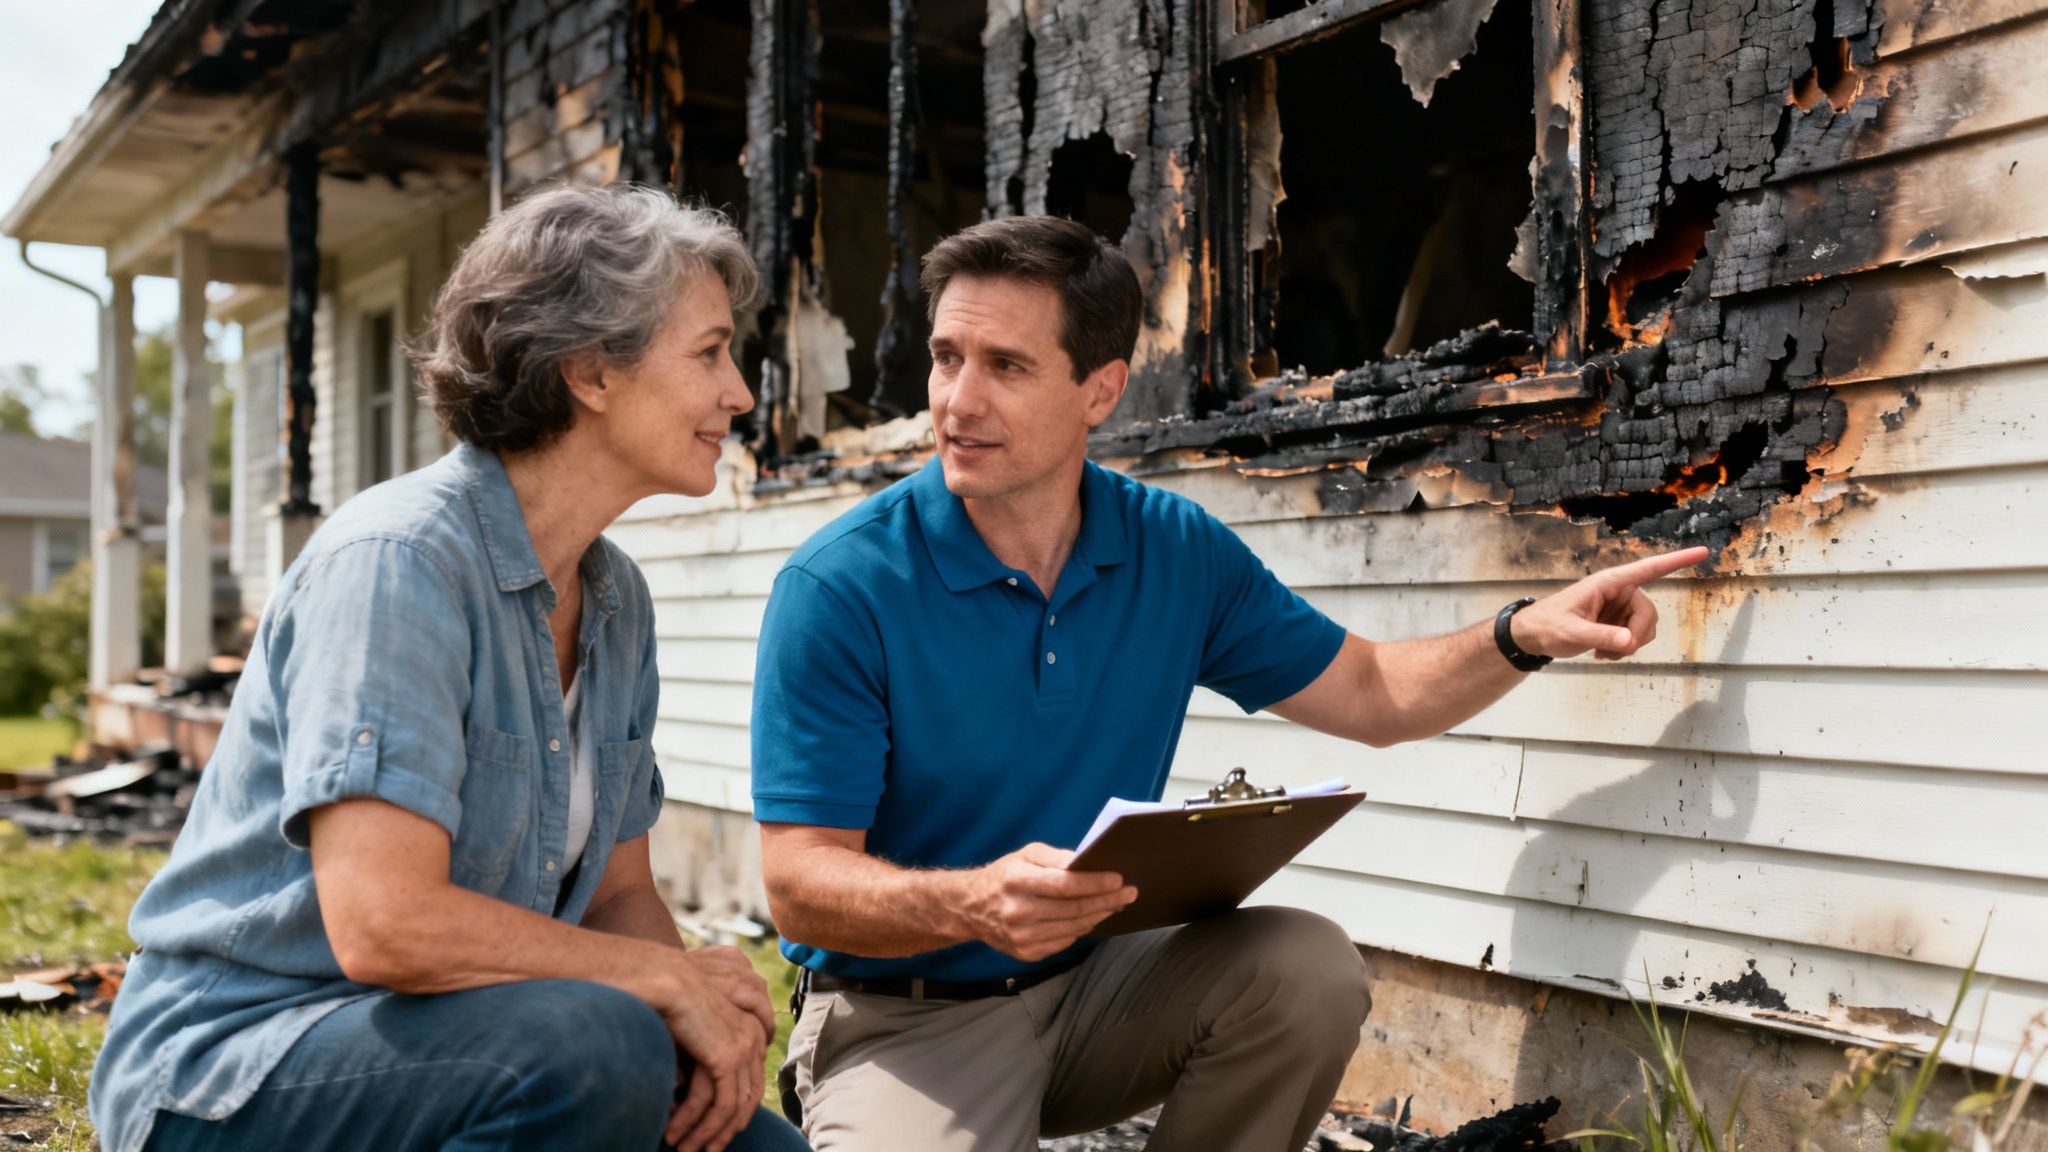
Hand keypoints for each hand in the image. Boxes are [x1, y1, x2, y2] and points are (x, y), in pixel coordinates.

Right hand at [655, 949, 771, 1151]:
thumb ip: (696, 1055)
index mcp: (748, 1025)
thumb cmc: (671, 997)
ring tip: (688, 1150)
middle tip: (705, 1149)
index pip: (751, 1078)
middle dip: (725, 1128)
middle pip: (749, 1096)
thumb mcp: (691, 1028)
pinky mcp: (728, 1058)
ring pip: (735, 1107)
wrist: (665, 980)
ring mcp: (745, 1048)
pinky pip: (722, 1105)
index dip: (734, 1109)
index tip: (714, 1130)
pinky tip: (678, 1136)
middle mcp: (753, 1037)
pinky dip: (702, 1126)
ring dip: (710, 1134)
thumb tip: (684, 1088)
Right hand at [963, 842, 1137, 960]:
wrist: (970, 908)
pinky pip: (1065, 941)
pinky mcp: (1026, 953)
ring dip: (1100, 915)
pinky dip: (1082, 929)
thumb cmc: (1004, 876)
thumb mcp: (1025, 855)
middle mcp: (1019, 911)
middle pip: (1074, 909)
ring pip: (1074, 928)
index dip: (1095, 883)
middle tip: (1130, 893)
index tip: (1119, 879)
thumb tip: (1088, 863)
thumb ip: (1056, 857)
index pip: (1065, 885)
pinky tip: (1093, 917)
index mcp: (1017, 881)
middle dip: (1107, 900)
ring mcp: (1022, 937)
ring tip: (1116, 904)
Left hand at [1507, 547, 1707, 661]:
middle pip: (1648, 613)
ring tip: (1602, 652)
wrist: (1535, 636)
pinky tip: (1603, 654)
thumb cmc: (1549, 626)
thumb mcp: (1571, 632)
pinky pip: (1636, 638)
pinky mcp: (1618, 623)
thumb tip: (1629, 642)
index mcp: (1609, 583)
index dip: (1677, 561)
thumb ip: (1600, 636)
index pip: (1648, 569)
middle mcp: (1619, 592)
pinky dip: (1624, 649)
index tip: (1703, 552)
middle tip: (1617, 651)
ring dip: (1629, 646)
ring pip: (1645, 628)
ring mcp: (1620, 608)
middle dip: (1636, 635)